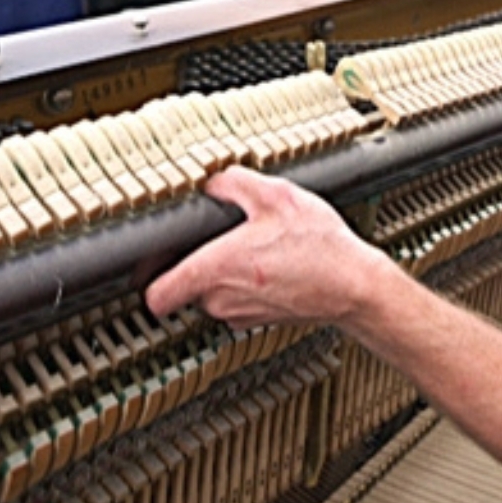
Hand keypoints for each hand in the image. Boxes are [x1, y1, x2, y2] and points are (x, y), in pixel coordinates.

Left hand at [145, 166, 397, 328]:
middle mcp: (221, 299)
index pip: (155, 296)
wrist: (355, 285)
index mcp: (215, 270)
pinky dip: (243, 283)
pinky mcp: (257, 320)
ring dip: (221, 272)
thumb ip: (234, 183)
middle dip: (194, 260)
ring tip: (251, 247)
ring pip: (209, 293)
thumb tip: (213, 182)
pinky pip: (234, 299)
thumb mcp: (276, 195)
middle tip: (216, 237)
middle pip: (183, 285)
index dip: (146, 277)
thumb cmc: (320, 247)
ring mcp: (239, 314)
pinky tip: (268, 263)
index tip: (152, 260)